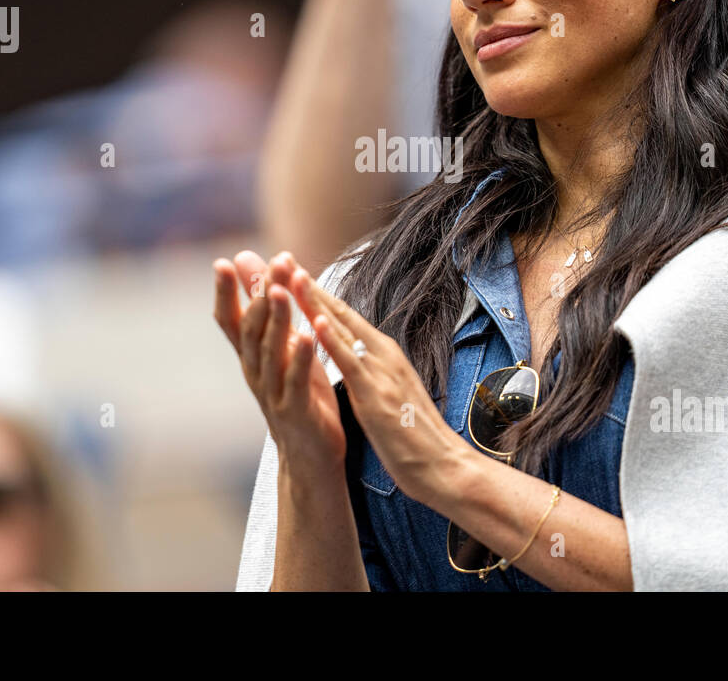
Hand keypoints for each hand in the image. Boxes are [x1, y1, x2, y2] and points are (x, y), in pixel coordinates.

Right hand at [212, 250, 344, 471]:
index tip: (222, 262)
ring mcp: (272, 392)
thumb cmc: (298, 394)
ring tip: (280, 291)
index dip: (225, 294)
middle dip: (260, 295)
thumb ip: (268, 314)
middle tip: (271, 264)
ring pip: (271, 352)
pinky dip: (302, 358)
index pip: (231, 321)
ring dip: (277, 320)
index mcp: (251, 357)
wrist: (309, 454)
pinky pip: (296, 380)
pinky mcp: (295, 410)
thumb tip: (254, 270)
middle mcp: (255, 372)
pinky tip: (309, 335)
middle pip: (252, 329)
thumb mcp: (281, 351)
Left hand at [286, 264, 470, 504]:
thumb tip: (355, 359)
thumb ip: (373, 372)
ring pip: (343, 330)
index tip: (295, 274)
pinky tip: (315, 322)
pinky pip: (350, 362)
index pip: (346, 319)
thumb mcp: (390, 393)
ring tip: (292, 277)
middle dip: (311, 288)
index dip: (319, 296)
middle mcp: (383, 356)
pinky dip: (332, 339)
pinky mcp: (377, 394)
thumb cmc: (415, 436)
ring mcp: (381, 372)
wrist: (443, 466)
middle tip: (284, 261)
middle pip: (341, 314)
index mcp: (384, 356)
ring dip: (316, 302)